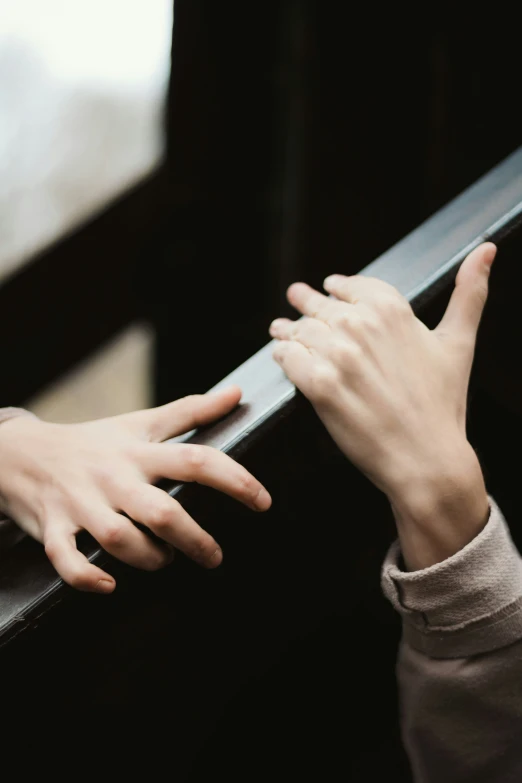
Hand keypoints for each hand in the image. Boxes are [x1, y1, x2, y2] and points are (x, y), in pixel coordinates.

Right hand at [0, 386, 270, 591]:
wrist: (20, 451)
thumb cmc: (91, 441)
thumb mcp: (140, 422)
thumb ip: (191, 411)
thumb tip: (236, 393)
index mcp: (138, 452)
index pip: (196, 460)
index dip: (235, 480)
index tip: (263, 502)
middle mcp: (114, 478)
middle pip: (161, 511)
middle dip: (194, 539)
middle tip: (215, 556)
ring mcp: (82, 503)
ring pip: (120, 540)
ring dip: (150, 558)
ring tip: (163, 559)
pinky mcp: (54, 527)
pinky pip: (68, 560)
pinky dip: (88, 577)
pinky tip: (110, 583)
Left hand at [269, 244, 494, 568]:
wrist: (426, 459)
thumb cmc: (443, 405)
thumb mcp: (458, 343)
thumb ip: (469, 293)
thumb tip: (487, 249)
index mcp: (393, 310)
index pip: (353, 286)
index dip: (339, 286)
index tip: (331, 286)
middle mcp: (361, 326)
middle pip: (321, 307)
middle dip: (307, 303)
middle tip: (296, 297)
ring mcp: (338, 355)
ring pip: (301, 330)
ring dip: (288, 329)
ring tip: (280, 329)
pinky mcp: (318, 385)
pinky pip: (288, 358)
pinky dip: (282, 355)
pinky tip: (281, 355)